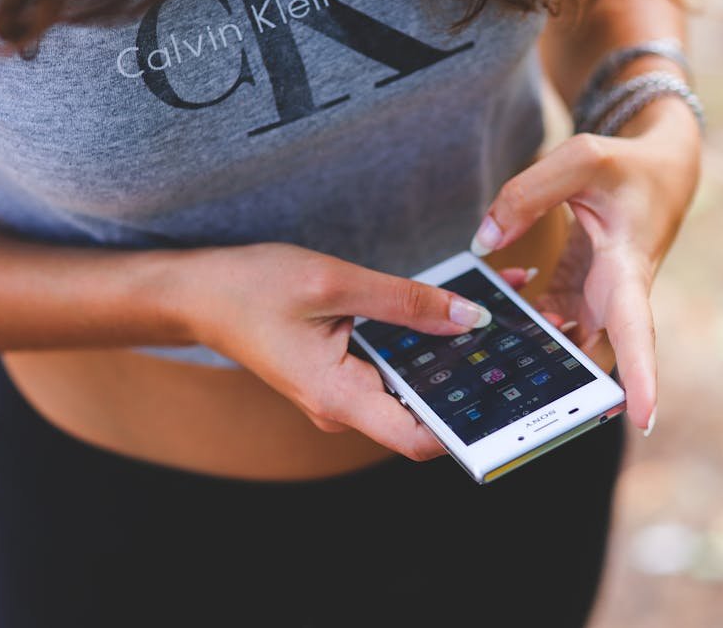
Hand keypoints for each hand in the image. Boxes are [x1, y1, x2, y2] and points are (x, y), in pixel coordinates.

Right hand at [180, 243, 492, 460]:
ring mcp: (345, 392)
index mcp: (339, 398)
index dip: (469, 425)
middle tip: (523, 336)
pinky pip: (394, 365)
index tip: (512, 397)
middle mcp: (345, 407)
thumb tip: (468, 319)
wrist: (199, 293)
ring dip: (453, 351)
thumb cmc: (250, 288)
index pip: (418, 438)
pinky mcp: (345, 372)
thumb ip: (404, 302)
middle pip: (424, 408)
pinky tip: (453, 309)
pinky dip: (425, 340)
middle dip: (474, 375)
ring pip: (412, 383)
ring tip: (498, 310)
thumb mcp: (332, 284)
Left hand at [470, 99, 700, 432]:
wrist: (661, 170)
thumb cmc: (629, 166)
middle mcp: (616, 296)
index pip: (636, 331)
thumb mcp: (582, 159)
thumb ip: (527, 195)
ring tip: (491, 366)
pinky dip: (523, 325)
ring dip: (535, 358)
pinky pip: (548, 322)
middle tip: (528, 414)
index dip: (640, 377)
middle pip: (595, 358)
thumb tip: (484, 242)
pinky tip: (492, 320)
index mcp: (629, 269)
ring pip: (567, 346)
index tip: (643, 420)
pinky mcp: (579, 293)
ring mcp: (597, 299)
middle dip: (568, 389)